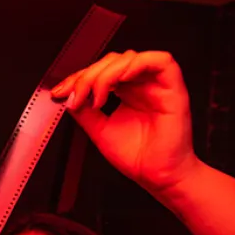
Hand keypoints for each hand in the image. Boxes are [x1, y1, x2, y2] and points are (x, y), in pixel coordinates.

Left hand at [51, 50, 201, 194]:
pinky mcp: (173, 87)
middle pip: (112, 61)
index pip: (101, 72)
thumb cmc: (137, 157)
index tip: (61, 92)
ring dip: (107, 73)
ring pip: (130, 58)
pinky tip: (120, 80)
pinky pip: (160, 61)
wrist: (158, 176)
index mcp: (125, 93)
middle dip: (89, 75)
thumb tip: (69, 96)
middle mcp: (141, 85)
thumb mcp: (100, 131)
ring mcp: (157, 85)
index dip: (79, 77)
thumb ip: (85, 112)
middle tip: (76, 96)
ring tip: (97, 98)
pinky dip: (136, 65)